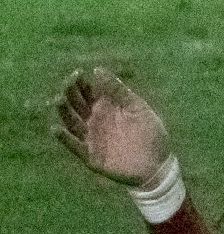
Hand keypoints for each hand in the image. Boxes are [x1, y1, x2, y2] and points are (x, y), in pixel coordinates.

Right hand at [53, 68, 170, 186]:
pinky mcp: (90, 156)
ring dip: (63, 112)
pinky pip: (74, 146)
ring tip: (58, 100)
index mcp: (107, 107)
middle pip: (77, 104)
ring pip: (72, 123)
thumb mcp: (137, 107)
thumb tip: (97, 69)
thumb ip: (118, 90)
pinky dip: (64, 138)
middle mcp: (95, 120)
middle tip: (66, 84)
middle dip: (70, 93)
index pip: (88, 92)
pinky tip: (56, 128)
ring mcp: (92, 138)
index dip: (81, 82)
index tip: (77, 73)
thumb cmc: (150, 133)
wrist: (157, 164)